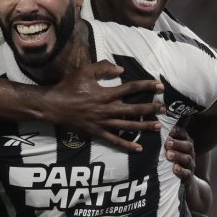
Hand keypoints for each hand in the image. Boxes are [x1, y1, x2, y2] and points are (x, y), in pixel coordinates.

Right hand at [44, 61, 164, 151]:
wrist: (53, 106)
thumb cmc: (68, 86)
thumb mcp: (84, 71)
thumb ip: (102, 68)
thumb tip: (120, 70)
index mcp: (105, 94)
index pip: (131, 88)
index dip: (146, 86)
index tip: (159, 86)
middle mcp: (107, 109)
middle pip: (134, 109)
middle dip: (150, 109)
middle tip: (163, 109)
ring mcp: (103, 123)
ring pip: (128, 126)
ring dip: (144, 126)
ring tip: (158, 126)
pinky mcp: (97, 132)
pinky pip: (114, 140)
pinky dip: (126, 145)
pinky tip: (138, 148)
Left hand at [165, 125, 195, 180]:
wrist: (186, 185)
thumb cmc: (174, 163)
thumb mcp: (170, 150)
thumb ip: (165, 140)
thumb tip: (153, 126)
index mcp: (185, 144)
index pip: (184, 135)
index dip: (178, 131)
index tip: (170, 130)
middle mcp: (189, 153)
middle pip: (187, 146)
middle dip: (177, 143)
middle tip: (167, 143)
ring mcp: (190, 165)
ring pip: (187, 159)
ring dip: (178, 156)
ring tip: (168, 155)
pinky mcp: (188, 177)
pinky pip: (186, 174)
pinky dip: (181, 171)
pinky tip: (175, 168)